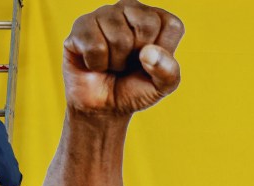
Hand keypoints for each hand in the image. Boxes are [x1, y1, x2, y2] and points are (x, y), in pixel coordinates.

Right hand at [63, 0, 183, 115]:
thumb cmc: (135, 90)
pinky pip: (95, 46)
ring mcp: (104, 14)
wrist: (103, 107)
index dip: (162, 53)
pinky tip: (94, 63)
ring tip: (112, 64)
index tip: (151, 63)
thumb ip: (168, 70)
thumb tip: (149, 52)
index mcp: (157, 19)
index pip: (171, 25)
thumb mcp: (162, 86)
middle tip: (129, 64)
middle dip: (138, 56)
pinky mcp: (81, 25)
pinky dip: (96, 64)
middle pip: (145, 26)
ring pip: (119, 37)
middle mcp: (131, 9)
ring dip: (116, 62)